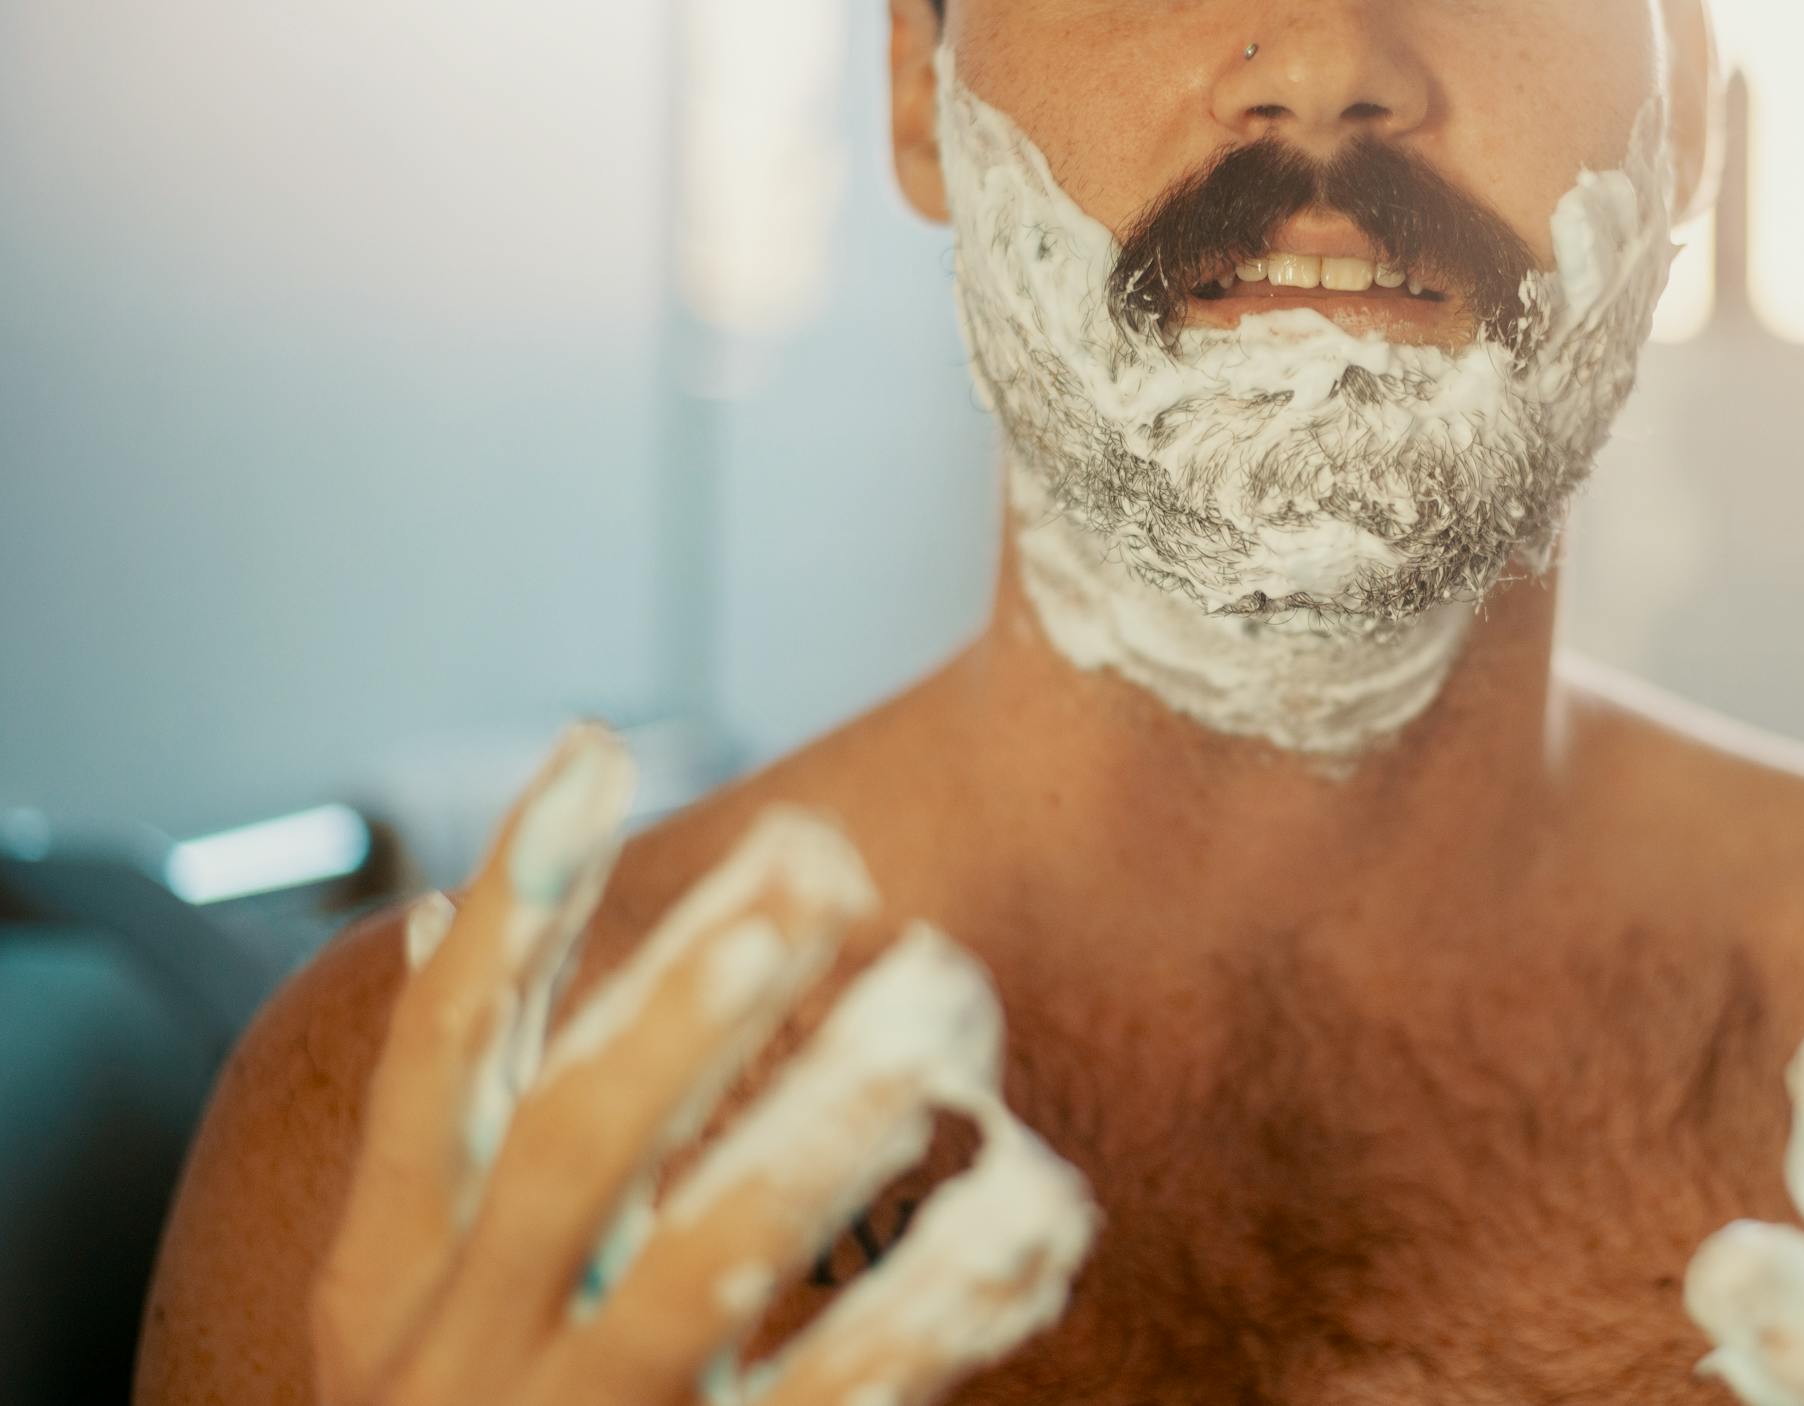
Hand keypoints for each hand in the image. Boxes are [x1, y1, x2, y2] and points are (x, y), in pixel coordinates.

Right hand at [309, 723, 1096, 1405]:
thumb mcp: (412, 1291)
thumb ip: (447, 1120)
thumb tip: (437, 913)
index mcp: (392, 1284)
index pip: (440, 1064)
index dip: (517, 901)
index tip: (602, 745)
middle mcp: (469, 1357)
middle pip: (574, 1149)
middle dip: (687, 999)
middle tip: (815, 870)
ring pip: (709, 1271)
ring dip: (827, 1128)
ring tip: (938, 1016)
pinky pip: (844, 1396)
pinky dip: (945, 1299)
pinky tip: (1036, 1206)